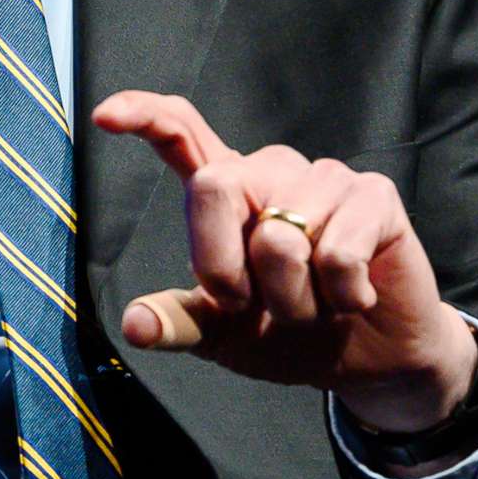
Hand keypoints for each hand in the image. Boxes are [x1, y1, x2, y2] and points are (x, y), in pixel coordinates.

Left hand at [92, 90, 477, 434]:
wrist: (371, 362)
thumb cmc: (290, 336)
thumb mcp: (224, 337)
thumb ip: (181, 322)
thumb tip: (135, 325)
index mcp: (227, 193)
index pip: (180, 132)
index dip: (143, 116)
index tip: (104, 115)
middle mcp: (271, 172)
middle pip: (217, 186)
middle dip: (226, 268)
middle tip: (255, 306)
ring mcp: (324, 178)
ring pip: (282, 234)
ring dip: (296, 300)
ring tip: (318, 304)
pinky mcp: (373, 195)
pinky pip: (338, 252)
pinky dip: (341, 296)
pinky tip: (354, 298)